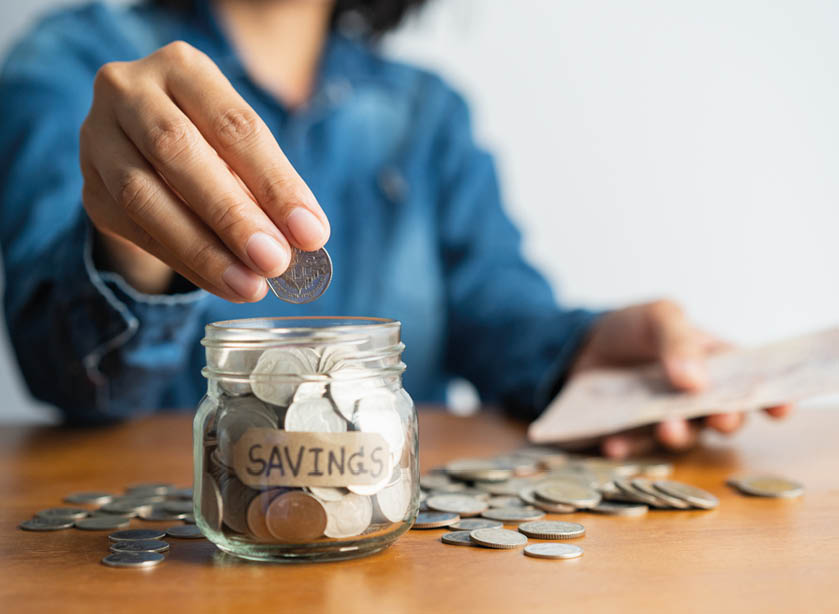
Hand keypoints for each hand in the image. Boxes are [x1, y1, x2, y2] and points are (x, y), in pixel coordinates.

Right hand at [80, 41, 329, 300]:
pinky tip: (223, 284)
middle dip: (233, 215)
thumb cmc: (212, 143)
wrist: (144, 149)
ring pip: (145, 196)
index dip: (275, 182)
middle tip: (275, 261)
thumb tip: (306, 236)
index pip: (234, 126)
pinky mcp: (90, 188)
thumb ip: (268, 185)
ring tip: (250, 285)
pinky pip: (135, 230)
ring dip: (204, 249)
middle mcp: (129, 92)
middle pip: (179, 152)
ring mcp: (98, 138)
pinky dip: (185, 263)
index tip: (311, 233)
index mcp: (182, 68)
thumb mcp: (242, 149)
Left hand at [570, 300, 791, 457]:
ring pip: (684, 436)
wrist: (577, 346)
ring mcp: (665, 419)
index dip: (771, 397)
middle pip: (723, 416)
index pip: (749, 381)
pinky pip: (634, 446)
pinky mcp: (632, 434)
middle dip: (726, 420)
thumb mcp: (656, 317)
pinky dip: (626, 446)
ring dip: (678, 435)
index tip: (780, 409)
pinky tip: (613, 442)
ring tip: (666, 427)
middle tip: (719, 418)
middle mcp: (695, 398)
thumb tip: (696, 381)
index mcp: (712, 364)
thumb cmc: (628, 328)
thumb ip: (678, 339)